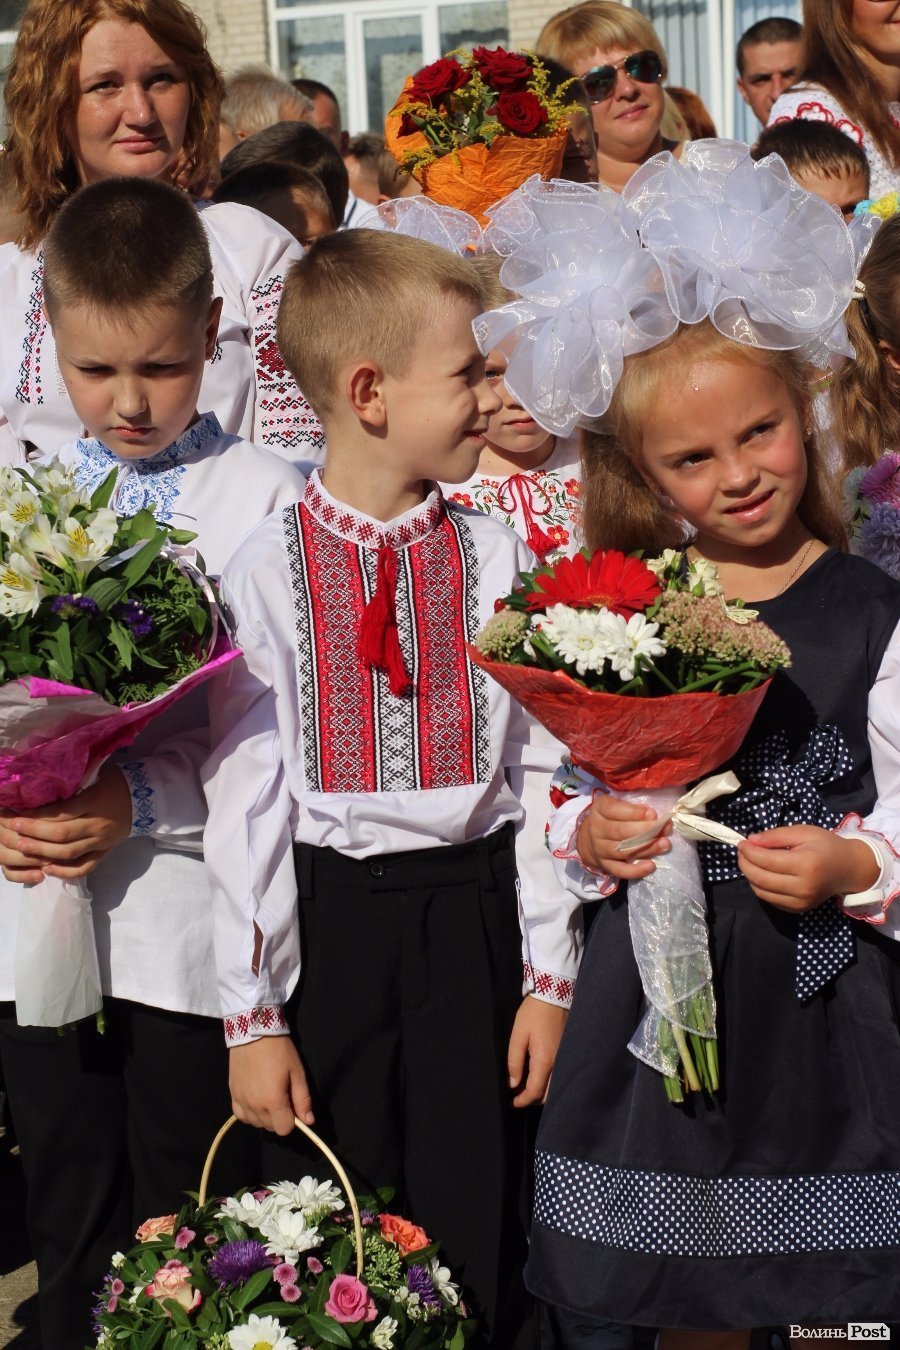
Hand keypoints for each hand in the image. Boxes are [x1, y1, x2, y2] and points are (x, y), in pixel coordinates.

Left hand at [0, 763, 131, 883]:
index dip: (38, 815)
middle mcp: (98, 825)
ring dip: (43, 852)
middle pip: (62, 835)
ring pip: (69, 853)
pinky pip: (83, 868)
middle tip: (14, 830)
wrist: (144, 798)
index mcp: (95, 802)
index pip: (62, 813)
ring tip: (22, 848)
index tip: (19, 813)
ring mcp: (101, 842)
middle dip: (34, 834)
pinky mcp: (104, 853)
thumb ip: (72, 784)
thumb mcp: (96, 775)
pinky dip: (64, 871)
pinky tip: (47, 868)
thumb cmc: (115, 782)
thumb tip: (41, 789)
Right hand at [229, 1035, 314, 1134]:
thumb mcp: (297, 1072)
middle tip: (283, 1097)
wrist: (254, 1032)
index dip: (292, 1121)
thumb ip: (303, 1099)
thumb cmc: (279, 1050)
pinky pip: (241, 1115)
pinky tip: (255, 1101)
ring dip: (264, 1116)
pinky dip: (250, 1113)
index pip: (284, 1129)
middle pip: (270, 1127)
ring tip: (269, 1097)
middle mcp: (254, 1105)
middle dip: (279, 1118)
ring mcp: (241, 1100)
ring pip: (255, 1124)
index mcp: (273, 1101)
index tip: (293, 1106)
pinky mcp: (232, 1094)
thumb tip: (309, 1121)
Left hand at [507, 994, 567, 1107]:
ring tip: (525, 1086)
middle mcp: (558, 1064)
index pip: (534, 1092)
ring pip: (555, 1087)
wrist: (554, 996)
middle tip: (517, 1095)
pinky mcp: (567, 1054)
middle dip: (531, 1099)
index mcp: (545, 1060)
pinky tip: (537, 1075)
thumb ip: (514, 1061)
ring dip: (540, 1092)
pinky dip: (548, 1082)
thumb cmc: (534, 1013)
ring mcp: (565, 1059)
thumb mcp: (518, 1035)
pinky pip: (559, 1076)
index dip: (522, 1101)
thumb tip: (512, 1084)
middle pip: (547, 1095)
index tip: (512, 1102)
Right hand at [576, 793, 671, 879]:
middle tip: (664, 829)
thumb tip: (655, 816)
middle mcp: (597, 829)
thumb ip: (635, 808)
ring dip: (647, 848)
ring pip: (624, 851)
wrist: (591, 838)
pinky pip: (620, 870)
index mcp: (600, 809)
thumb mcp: (618, 805)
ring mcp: (600, 849)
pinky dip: (636, 870)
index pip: (614, 809)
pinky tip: (651, 866)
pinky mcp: (606, 865)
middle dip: (646, 830)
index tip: (653, 814)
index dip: (634, 813)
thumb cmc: (613, 817)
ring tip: (665, 844)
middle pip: (621, 831)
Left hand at [738, 825, 879, 911]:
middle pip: (760, 878)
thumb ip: (776, 836)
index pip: (766, 861)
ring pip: (761, 892)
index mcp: (806, 864)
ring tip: (749, 861)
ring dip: (749, 876)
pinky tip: (761, 874)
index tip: (741, 842)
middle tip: (742, 852)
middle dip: (745, 864)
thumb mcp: (803, 832)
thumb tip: (751, 841)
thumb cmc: (826, 846)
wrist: (849, 869)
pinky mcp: (798, 909)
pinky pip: (770, 900)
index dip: (749, 852)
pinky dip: (760, 887)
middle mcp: (803, 887)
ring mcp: (800, 901)